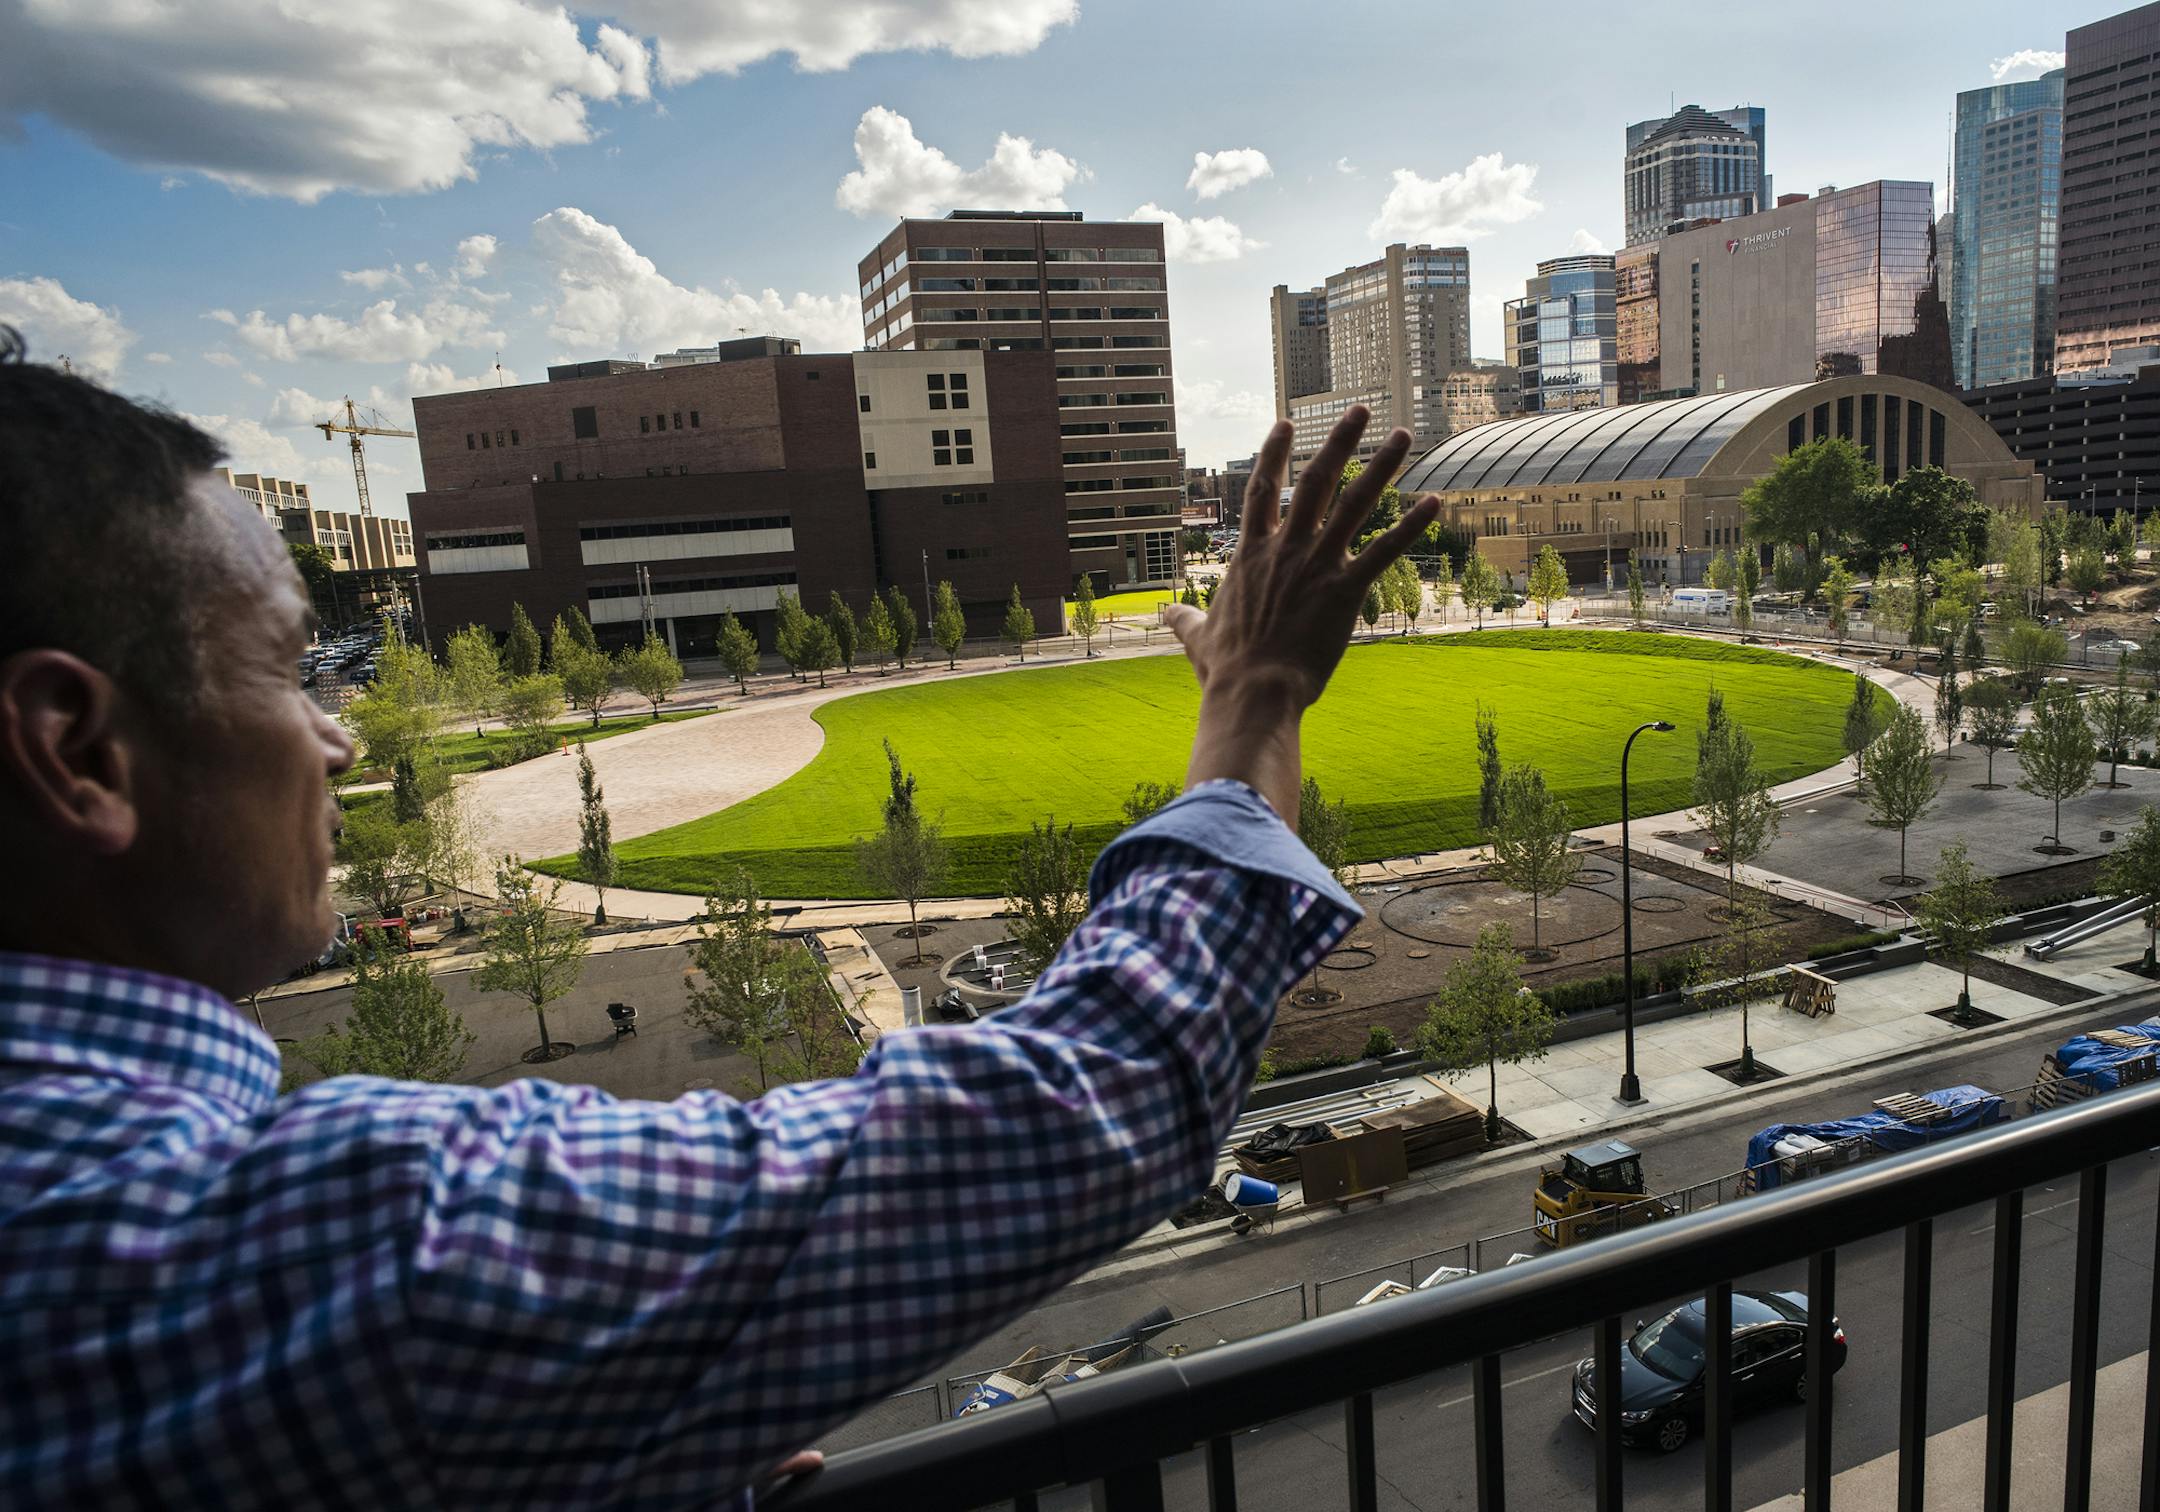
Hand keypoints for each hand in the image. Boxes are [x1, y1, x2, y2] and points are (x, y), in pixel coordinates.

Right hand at [1166, 407, 1438, 819]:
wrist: (1255, 693)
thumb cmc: (1226, 669)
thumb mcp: (1198, 637)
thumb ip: (1184, 619)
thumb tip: (1164, 614)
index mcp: (1251, 554)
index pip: (1262, 489)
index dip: (1273, 453)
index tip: (1286, 424)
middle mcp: (1285, 549)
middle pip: (1314, 481)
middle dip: (1338, 442)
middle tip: (1360, 411)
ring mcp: (1317, 566)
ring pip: (1353, 504)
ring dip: (1381, 468)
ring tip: (1402, 437)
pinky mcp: (1345, 591)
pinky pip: (1384, 551)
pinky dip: (1411, 525)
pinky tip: (1434, 501)